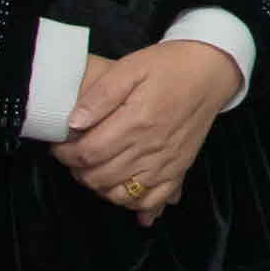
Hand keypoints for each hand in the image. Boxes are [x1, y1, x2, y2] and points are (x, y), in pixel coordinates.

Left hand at [56, 39, 224, 222]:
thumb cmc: (167, 66)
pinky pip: (154, 199)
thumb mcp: (130, 67)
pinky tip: (124, 195)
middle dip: (78, 172)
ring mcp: (167, 162)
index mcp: (136, 122)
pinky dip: (136, 205)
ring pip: (123, 194)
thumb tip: (74, 123)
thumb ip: (100, 95)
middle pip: (101, 178)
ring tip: (94, 171)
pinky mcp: (180, 168)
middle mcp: (151, 148)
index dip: (65, 154)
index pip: (88, 153)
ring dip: (101, 188)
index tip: (58, 146)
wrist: (211, 71)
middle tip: (73, 157)